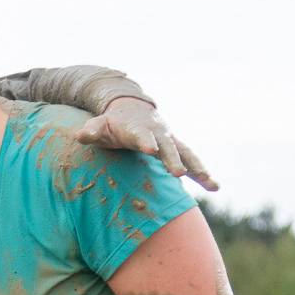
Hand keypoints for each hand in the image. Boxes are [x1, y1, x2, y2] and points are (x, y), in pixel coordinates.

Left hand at [76, 98, 218, 191]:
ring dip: (197, 168)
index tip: (150, 150)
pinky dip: (202, 173)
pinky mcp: (176, 148)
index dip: (145, 141)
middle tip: (177, 173)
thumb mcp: (99, 125)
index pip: (140, 135)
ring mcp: (169, 140)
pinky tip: (214, 187)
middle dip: (172, 159)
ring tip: (211, 184)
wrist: (131, 108)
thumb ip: (91, 131)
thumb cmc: (112, 123)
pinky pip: (191, 161)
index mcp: (136, 128)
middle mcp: (157, 133)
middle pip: (167, 146)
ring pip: (186, 154)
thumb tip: (80, 135)